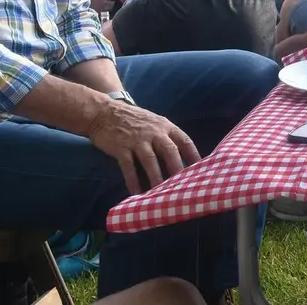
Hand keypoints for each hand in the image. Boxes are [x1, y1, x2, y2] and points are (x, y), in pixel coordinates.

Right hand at [86, 101, 200, 194]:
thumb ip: (167, 137)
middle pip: (170, 152)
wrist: (104, 112)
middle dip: (178, 170)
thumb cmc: (133, 120)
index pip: (185, 141)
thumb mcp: (154, 123)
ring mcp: (137, 140)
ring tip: (161, 195)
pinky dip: (133, 180)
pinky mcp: (121, 148)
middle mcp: (154, 132)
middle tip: (184, 187)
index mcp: (165, 126)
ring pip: (150, 161)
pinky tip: (136, 192)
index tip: (202, 171)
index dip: (194, 156)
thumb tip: (182, 160)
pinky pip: (129, 167)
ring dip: (156, 178)